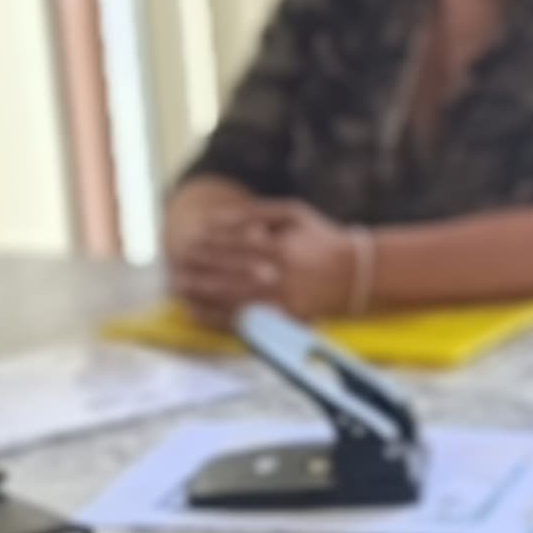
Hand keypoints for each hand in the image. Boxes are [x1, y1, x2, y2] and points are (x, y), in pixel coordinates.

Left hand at [173, 198, 365, 322]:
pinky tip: (201, 314)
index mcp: (280, 248)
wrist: (359, 271)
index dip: (207, 248)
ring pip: (234, 301)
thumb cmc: (323, 237)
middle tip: (174, 275)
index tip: (185, 246)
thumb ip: (258, 211)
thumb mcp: (295, 213)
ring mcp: (285, 300)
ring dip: (204, 299)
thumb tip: (221, 215)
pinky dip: (221, 318)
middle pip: (229, 277)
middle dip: (199, 277)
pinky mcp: (288, 319)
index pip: (234, 248)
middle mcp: (281, 276)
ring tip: (180, 294)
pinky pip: (249, 320)